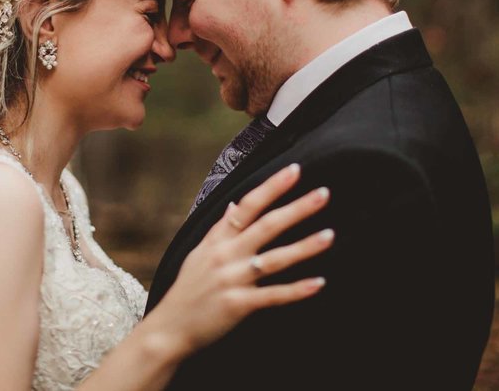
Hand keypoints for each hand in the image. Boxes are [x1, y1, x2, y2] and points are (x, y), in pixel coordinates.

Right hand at [150, 164, 332, 357]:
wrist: (169, 328)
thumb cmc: (187, 289)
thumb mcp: (198, 253)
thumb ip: (219, 229)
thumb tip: (232, 206)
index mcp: (217, 240)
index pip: (247, 206)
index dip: (271, 187)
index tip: (294, 170)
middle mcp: (226, 255)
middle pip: (266, 226)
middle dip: (296, 209)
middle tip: (324, 194)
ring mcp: (232, 279)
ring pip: (275, 259)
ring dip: (304, 247)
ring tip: (330, 235)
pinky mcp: (238, 305)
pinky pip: (273, 295)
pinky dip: (296, 290)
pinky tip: (319, 283)